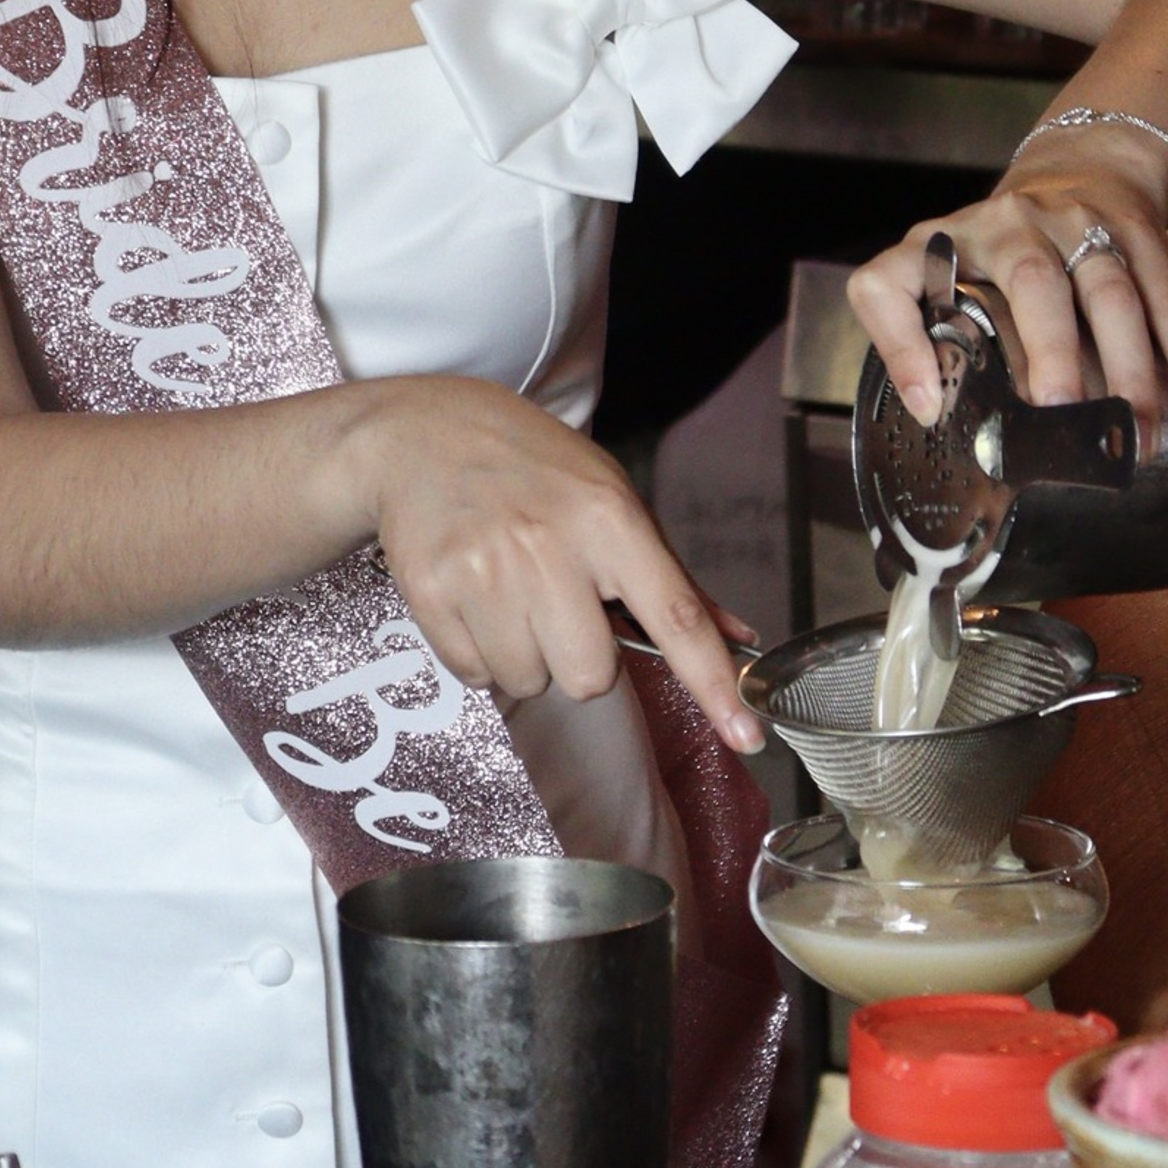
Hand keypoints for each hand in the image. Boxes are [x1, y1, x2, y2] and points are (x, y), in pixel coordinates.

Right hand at [346, 377, 764, 753]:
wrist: (420, 433)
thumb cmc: (528, 464)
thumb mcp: (607, 494)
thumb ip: (670, 575)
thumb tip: (739, 637)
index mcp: (607, 517)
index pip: (675, 615)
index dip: (714, 683)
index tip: (747, 734)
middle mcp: (549, 547)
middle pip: (591, 676)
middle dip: (579, 656)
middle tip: (556, 604)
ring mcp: (486, 572)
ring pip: (530, 682)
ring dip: (525, 654)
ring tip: (507, 593)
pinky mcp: (432, 592)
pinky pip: (475, 675)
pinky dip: (478, 651)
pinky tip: (472, 597)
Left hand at [848, 141, 1167, 435]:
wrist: (1083, 169)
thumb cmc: (999, 254)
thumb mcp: (944, 277)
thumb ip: (923, 334)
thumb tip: (931, 409)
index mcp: (940, 245)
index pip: (892, 283)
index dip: (898, 343)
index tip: (928, 406)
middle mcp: (1008, 225)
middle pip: (1032, 280)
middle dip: (1050, 351)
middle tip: (1063, 414)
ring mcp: (1080, 222)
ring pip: (1112, 294)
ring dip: (1131, 373)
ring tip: (1135, 439)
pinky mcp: (1139, 233)